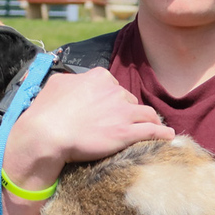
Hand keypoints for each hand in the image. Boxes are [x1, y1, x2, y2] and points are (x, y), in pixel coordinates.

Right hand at [2, 68, 174, 190]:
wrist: (45, 134)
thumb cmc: (45, 111)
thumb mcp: (57, 84)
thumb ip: (72, 81)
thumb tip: (73, 81)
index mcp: (99, 78)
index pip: (115, 87)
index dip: (115, 100)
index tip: (113, 110)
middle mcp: (114, 92)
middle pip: (130, 101)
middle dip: (130, 112)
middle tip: (127, 124)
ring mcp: (123, 112)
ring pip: (147, 114)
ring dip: (151, 121)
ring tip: (154, 129)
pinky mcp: (127, 132)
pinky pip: (153, 130)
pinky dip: (163, 133)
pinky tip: (168, 136)